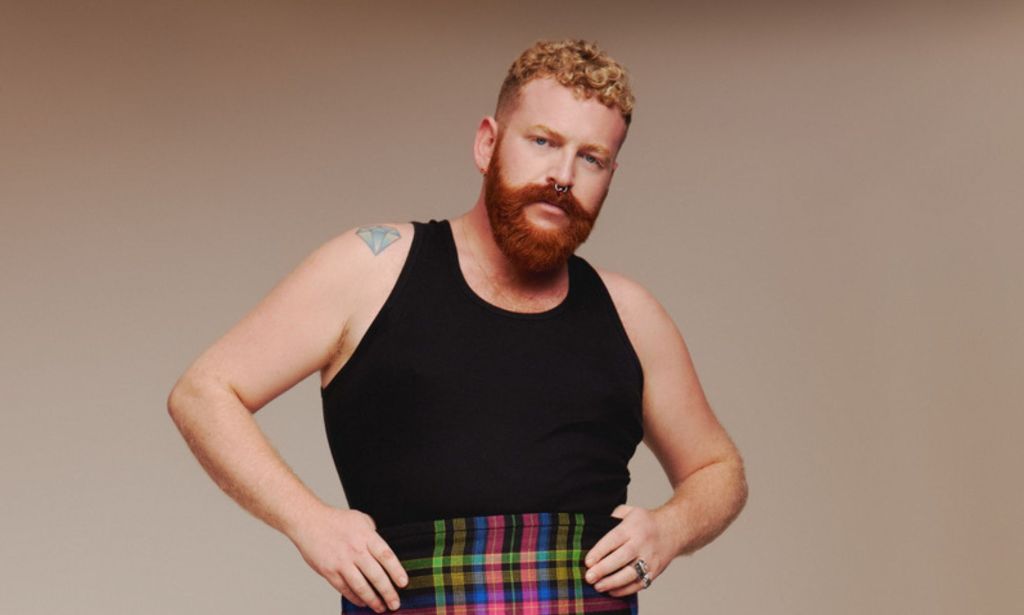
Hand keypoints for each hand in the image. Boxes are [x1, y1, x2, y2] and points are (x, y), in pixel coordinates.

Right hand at [287, 505, 407, 612]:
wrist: (308, 521)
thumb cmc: (335, 520)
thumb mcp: (360, 519)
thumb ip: (373, 533)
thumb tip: (382, 549)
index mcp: (366, 536)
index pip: (386, 556)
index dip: (397, 571)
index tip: (404, 583)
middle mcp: (356, 550)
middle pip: (376, 575)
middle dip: (388, 592)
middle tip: (395, 603)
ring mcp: (341, 562)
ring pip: (361, 586)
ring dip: (373, 600)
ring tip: (380, 607)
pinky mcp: (329, 571)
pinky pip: (345, 589)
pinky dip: (355, 598)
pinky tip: (362, 602)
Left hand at [583, 504, 673, 597]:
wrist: (673, 530)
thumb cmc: (645, 522)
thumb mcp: (629, 511)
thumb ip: (612, 518)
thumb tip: (595, 530)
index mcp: (633, 527)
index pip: (614, 539)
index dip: (600, 551)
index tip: (587, 561)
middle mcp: (642, 543)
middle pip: (622, 558)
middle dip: (604, 569)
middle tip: (589, 577)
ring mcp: (650, 558)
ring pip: (631, 574)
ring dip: (613, 582)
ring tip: (598, 586)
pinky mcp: (655, 571)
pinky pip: (640, 584)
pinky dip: (625, 590)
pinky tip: (611, 591)